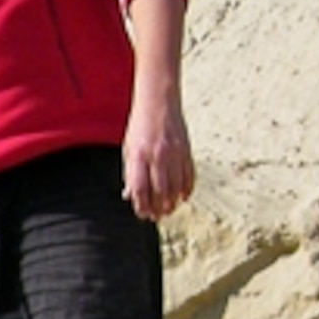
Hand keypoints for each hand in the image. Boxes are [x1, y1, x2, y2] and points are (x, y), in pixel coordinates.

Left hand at [123, 96, 195, 221]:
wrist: (158, 102)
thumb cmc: (140, 127)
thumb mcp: (129, 148)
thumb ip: (130, 172)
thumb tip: (131, 196)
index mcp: (138, 156)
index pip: (140, 189)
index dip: (142, 206)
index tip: (143, 213)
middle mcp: (157, 155)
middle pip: (160, 191)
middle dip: (159, 208)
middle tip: (158, 216)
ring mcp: (174, 153)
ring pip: (176, 186)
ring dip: (173, 202)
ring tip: (169, 209)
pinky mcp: (186, 149)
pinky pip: (189, 175)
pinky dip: (187, 189)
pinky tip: (183, 197)